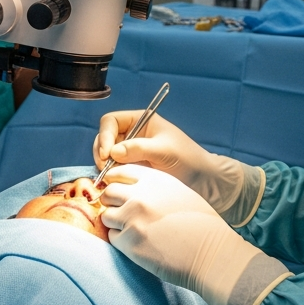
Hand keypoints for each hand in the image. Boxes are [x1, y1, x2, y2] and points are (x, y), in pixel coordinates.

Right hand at [94, 110, 249, 216]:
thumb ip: (139, 149)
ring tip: (111, 178)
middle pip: (104, 138)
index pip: (111, 122)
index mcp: (140, 121)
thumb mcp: (164, 150)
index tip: (107, 154)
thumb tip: (113, 152)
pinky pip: (113, 169)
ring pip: (106, 155)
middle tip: (105, 170)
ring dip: (104, 165)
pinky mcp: (131, 168)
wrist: (202, 180)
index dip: (105, 136)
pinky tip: (114, 183)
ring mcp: (131, 152)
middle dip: (101, 152)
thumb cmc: (188, 158)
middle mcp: (133, 134)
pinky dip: (110, 175)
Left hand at [100, 165, 288, 304]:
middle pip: (108, 192)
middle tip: (123, 213)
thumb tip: (131, 191)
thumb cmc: (202, 225)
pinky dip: (120, 241)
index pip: (120, 171)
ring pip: (107, 215)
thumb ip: (155, 188)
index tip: (119, 192)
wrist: (212, 254)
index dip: (117, 181)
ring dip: (115, 223)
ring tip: (133, 231)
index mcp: (154, 180)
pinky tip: (138, 244)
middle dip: (112, 203)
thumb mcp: (180, 193)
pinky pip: (112, 237)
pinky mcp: (129, 242)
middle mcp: (140, 195)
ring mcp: (132, 218)